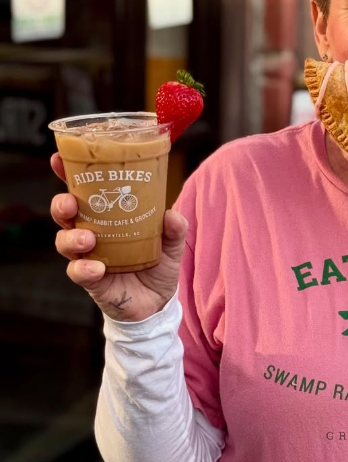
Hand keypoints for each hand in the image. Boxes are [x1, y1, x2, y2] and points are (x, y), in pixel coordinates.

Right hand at [50, 152, 187, 321]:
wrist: (158, 302)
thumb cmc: (158, 264)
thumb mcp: (172, 243)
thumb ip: (175, 229)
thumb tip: (172, 215)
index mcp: (106, 215)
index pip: (82, 190)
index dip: (67, 174)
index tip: (58, 159)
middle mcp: (92, 232)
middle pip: (65, 213)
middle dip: (62, 204)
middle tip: (71, 203)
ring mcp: (88, 256)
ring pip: (64, 241)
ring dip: (71, 237)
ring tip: (88, 239)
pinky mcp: (90, 280)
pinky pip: (78, 272)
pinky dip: (84, 268)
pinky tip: (96, 268)